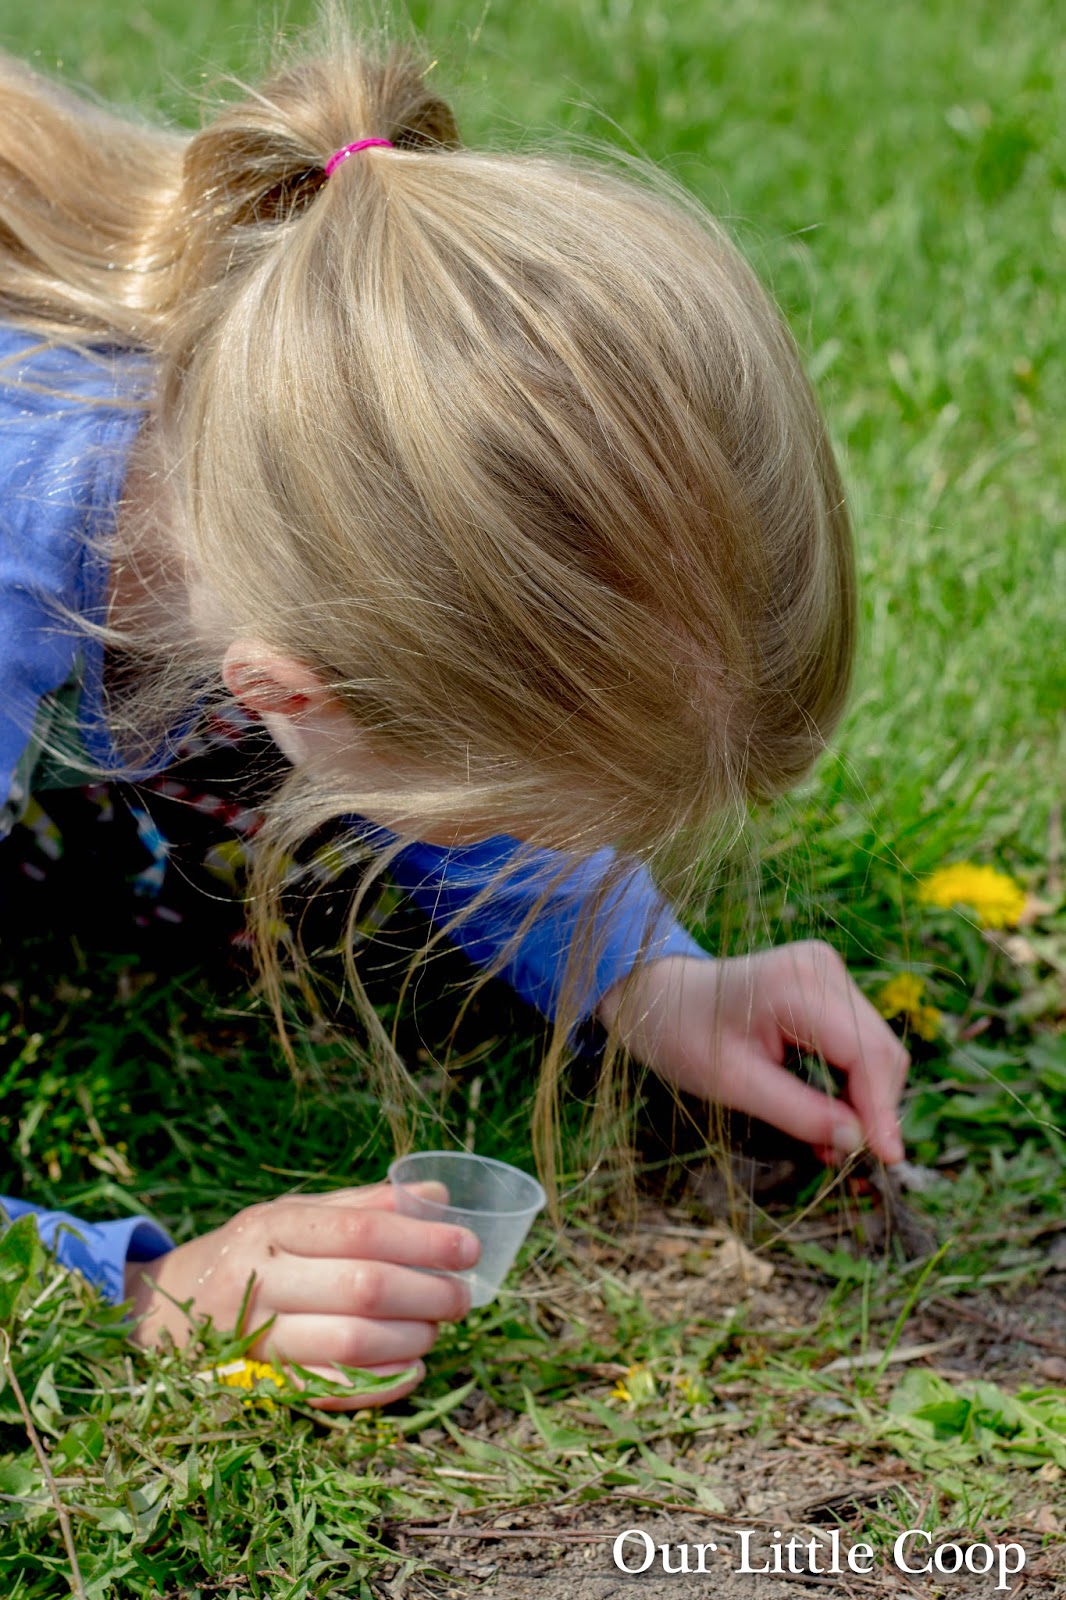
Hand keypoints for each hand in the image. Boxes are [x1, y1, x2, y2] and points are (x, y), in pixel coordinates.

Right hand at [124, 1182, 478, 1410]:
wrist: (157, 1315)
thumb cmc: (247, 1255)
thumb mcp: (292, 1215)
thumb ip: (363, 1206)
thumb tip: (438, 1196)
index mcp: (271, 1227)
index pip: (361, 1232)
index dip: (423, 1241)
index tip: (469, 1247)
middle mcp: (257, 1280)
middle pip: (361, 1288)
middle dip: (427, 1293)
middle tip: (462, 1297)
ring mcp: (253, 1340)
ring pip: (350, 1344)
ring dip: (410, 1339)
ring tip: (436, 1329)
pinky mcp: (256, 1388)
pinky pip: (330, 1391)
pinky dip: (381, 1384)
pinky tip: (411, 1369)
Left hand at [596, 944, 907, 1163]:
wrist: (661, 996)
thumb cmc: (684, 1036)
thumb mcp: (734, 1084)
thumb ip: (799, 1112)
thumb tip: (858, 1142)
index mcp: (794, 985)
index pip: (866, 1052)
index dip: (881, 1108)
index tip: (887, 1159)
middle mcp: (821, 968)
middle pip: (880, 1050)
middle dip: (872, 1108)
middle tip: (841, 1157)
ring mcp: (827, 970)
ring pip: (877, 1047)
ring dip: (864, 1097)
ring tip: (829, 1139)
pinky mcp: (827, 983)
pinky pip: (860, 1039)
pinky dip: (852, 1079)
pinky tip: (829, 1109)